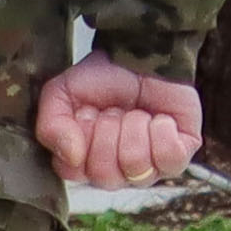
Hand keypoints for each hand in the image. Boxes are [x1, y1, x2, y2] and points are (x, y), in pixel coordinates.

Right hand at [32, 57, 201, 191]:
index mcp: (82, 163)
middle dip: (109, 130)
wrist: (140, 55)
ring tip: (136, 113)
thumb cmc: (101, 79)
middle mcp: (113, 172)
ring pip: (137, 167)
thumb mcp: (62, 92)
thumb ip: (52, 125)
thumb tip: (72, 155)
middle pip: (106, 174)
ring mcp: (146, 168)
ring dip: (135, 129)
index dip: (82, 136)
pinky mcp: (177, 156)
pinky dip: (163, 132)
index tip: (88, 112)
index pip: (74, 171)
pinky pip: (171, 161)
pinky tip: (158, 119)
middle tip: (114, 110)